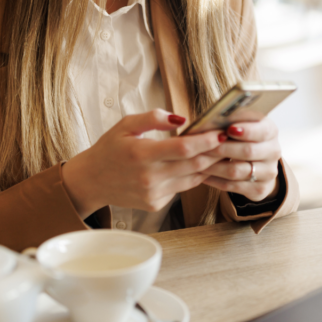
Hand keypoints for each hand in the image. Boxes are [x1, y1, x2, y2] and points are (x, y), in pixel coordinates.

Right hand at [61, 109, 226, 217]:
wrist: (91, 181)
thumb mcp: (125, 125)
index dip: (205, 141)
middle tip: (230, 141)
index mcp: (141, 154)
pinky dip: (193, 176)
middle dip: (215, 153)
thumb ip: (153, 118)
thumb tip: (181, 118)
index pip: (183, 148)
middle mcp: (149, 177)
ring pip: (192, 179)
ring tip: (222, 152)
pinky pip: (182, 188)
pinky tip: (201, 165)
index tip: (220, 132)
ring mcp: (154, 193)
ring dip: (209, 165)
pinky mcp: (156, 203)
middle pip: (194, 165)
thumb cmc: (109, 149)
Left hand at [200, 117, 280, 201]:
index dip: (246, 130)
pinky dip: (215, 180)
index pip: (261, 131)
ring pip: (237, 171)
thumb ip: (232, 120)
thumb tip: (212, 118)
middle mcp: (273, 152)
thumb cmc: (243, 137)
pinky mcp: (259, 189)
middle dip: (222, 149)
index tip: (229, 129)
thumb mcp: (243, 124)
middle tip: (203, 146)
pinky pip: (233, 186)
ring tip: (197, 161)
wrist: (259, 163)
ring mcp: (268, 172)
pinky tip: (202, 175)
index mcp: (270, 131)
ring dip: (215, 166)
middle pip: (248, 151)